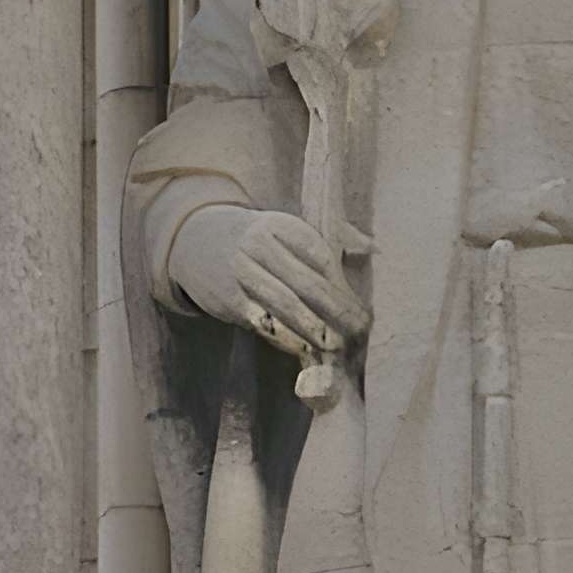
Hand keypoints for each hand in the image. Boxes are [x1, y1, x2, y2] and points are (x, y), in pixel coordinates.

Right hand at [169, 203, 369, 361]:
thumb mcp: (289, 229)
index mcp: (282, 225)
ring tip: (335, 344)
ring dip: (313, 327)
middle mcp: (260, 245)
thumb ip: (333, 237)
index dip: (343, 286)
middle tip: (358, 330)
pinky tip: (304, 347)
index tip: (363, 308)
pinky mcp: (230, 299)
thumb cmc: (260, 241)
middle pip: (306, 282)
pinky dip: (286, 336)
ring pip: (285, 303)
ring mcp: (243, 272)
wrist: (199, 241)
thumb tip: (373, 248)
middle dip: (336, 310)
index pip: (321, 257)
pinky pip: (263, 320)